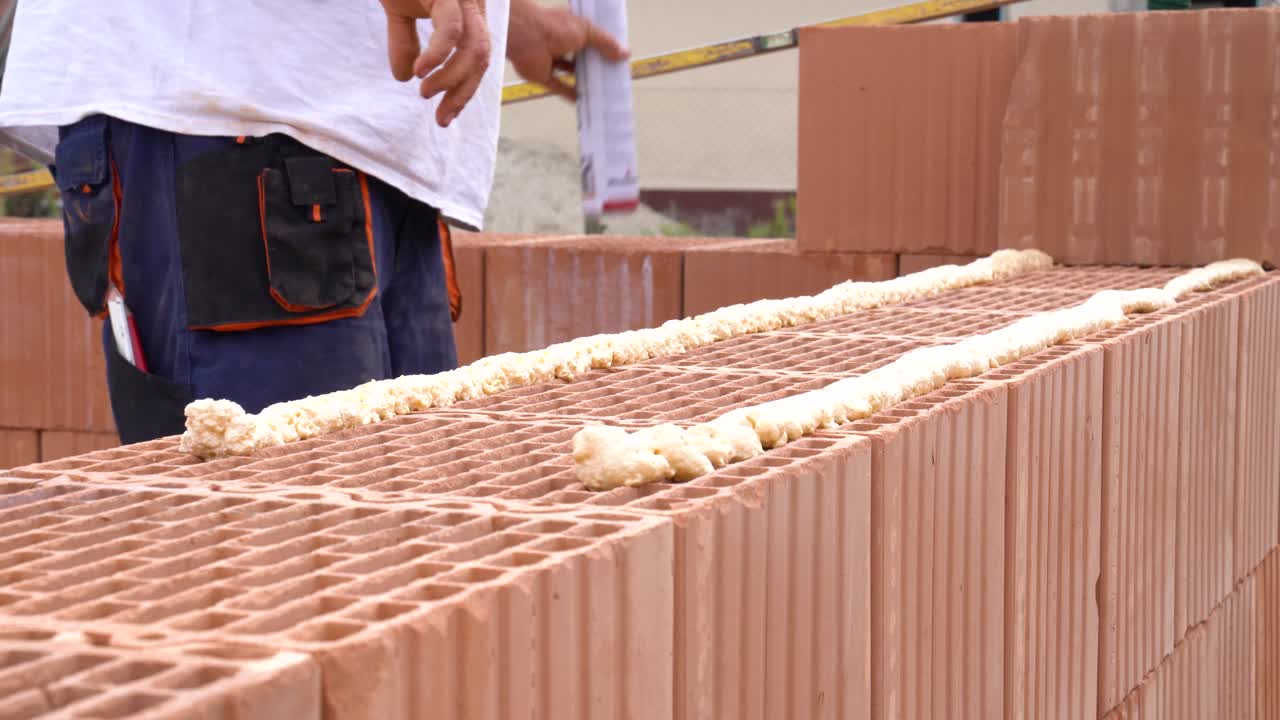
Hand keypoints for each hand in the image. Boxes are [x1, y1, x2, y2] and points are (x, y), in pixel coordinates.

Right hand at [380, 0, 490, 126]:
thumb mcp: (399, 11)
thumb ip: (404, 41)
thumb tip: (405, 77)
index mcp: (466, 11)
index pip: (476, 59)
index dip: (464, 90)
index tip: (445, 115)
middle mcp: (471, 5)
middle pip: (480, 59)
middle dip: (462, 94)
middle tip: (441, 119)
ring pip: (474, 48)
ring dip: (452, 79)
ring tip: (425, 93)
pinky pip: (452, 29)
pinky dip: (439, 54)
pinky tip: (421, 71)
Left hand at [506, 0, 628, 100]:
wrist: (524, 37)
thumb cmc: (552, 26)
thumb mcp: (586, 30)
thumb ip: (605, 42)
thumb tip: (624, 53)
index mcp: (570, 27)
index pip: (590, 37)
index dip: (603, 46)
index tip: (617, 56)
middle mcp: (560, 42)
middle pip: (581, 56)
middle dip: (594, 64)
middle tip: (611, 74)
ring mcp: (550, 60)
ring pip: (570, 72)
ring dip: (583, 80)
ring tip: (601, 89)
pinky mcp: (542, 75)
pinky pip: (558, 87)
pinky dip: (569, 94)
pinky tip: (582, 100)